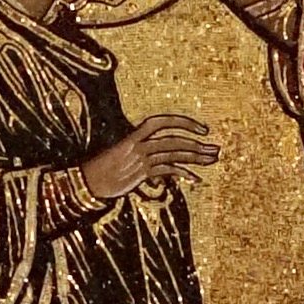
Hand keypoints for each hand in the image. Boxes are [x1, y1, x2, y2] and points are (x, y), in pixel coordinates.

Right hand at [93, 113, 220, 203]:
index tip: (203, 129)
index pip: (163, 121)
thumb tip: (163, 177)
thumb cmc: (105, 170)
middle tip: (216, 150)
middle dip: (197, 145)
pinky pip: (165, 171)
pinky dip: (182, 174)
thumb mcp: (125, 158)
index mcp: (134, 135)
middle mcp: (139, 144)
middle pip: (174, 140)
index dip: (184, 122)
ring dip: (195, 157)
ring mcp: (140, 159)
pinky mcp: (139, 174)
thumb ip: (146, 162)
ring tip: (212, 159)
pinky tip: (195, 179)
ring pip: (173, 154)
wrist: (87, 182)